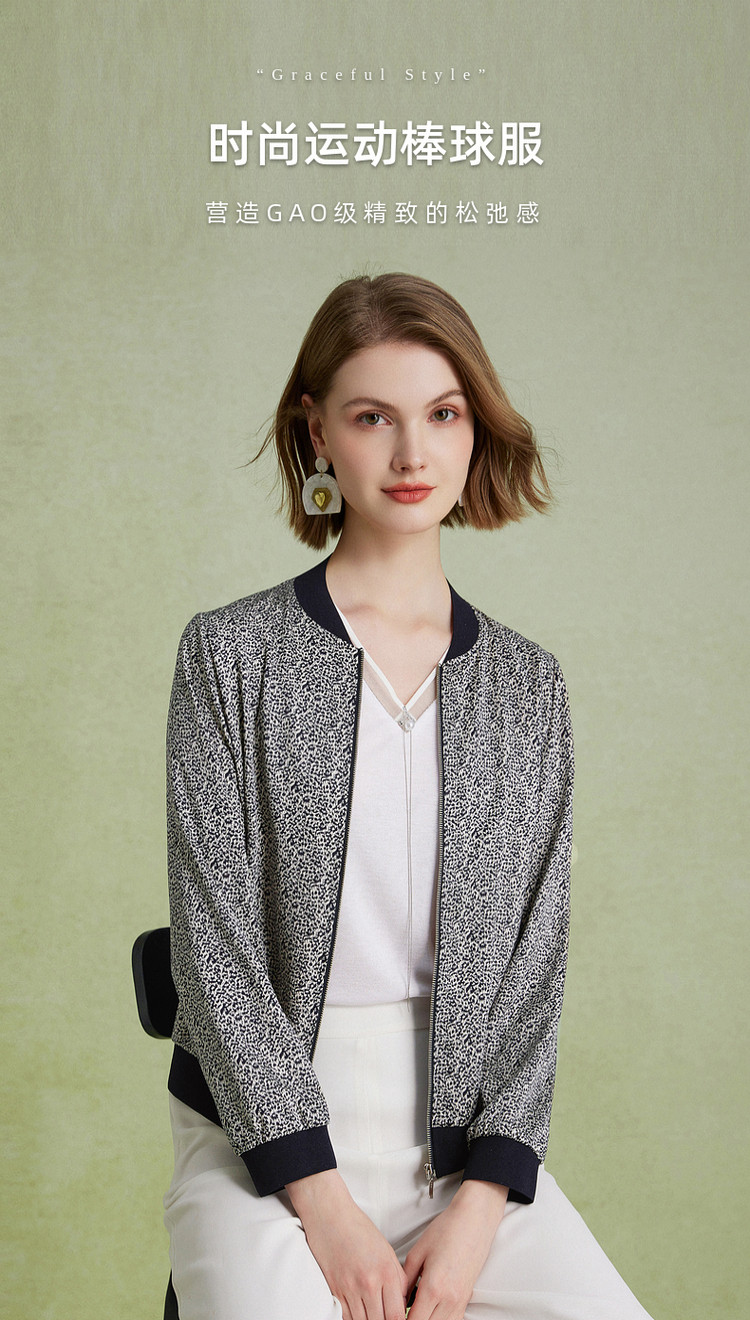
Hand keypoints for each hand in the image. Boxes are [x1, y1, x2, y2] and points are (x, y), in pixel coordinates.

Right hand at [286, 1168, 407, 1319]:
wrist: (330, 1215)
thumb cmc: (358, 1228)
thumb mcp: (387, 1250)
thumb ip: (398, 1278)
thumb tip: (403, 1302)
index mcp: (386, 1271)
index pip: (396, 1315)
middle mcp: (368, 1282)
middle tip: (386, 1316)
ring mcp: (349, 1288)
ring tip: (373, 1314)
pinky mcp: (334, 1290)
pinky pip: (345, 1317)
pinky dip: (353, 1318)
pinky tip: (359, 1313)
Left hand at [403, 1180, 507, 1319]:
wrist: (474, 1220)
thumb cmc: (447, 1230)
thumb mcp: (418, 1252)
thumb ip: (405, 1280)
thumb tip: (397, 1299)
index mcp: (433, 1287)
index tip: (392, 1316)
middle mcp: (449, 1300)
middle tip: (401, 1314)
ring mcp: (460, 1301)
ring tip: (415, 1312)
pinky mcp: (467, 1299)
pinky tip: (430, 1312)